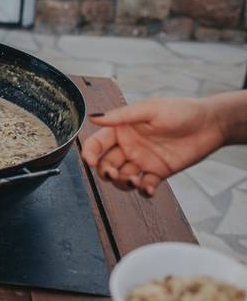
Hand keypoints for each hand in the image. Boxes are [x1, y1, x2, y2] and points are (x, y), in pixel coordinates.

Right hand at [80, 97, 225, 195]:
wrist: (211, 124)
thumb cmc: (181, 110)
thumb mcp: (150, 110)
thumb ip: (122, 116)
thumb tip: (93, 118)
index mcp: (122, 129)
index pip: (97, 143)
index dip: (89, 153)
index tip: (90, 162)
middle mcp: (128, 146)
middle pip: (106, 164)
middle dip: (105, 172)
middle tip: (113, 174)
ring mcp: (143, 160)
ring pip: (122, 177)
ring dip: (122, 183)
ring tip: (133, 181)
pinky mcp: (158, 172)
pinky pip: (145, 185)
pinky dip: (143, 190)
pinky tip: (148, 188)